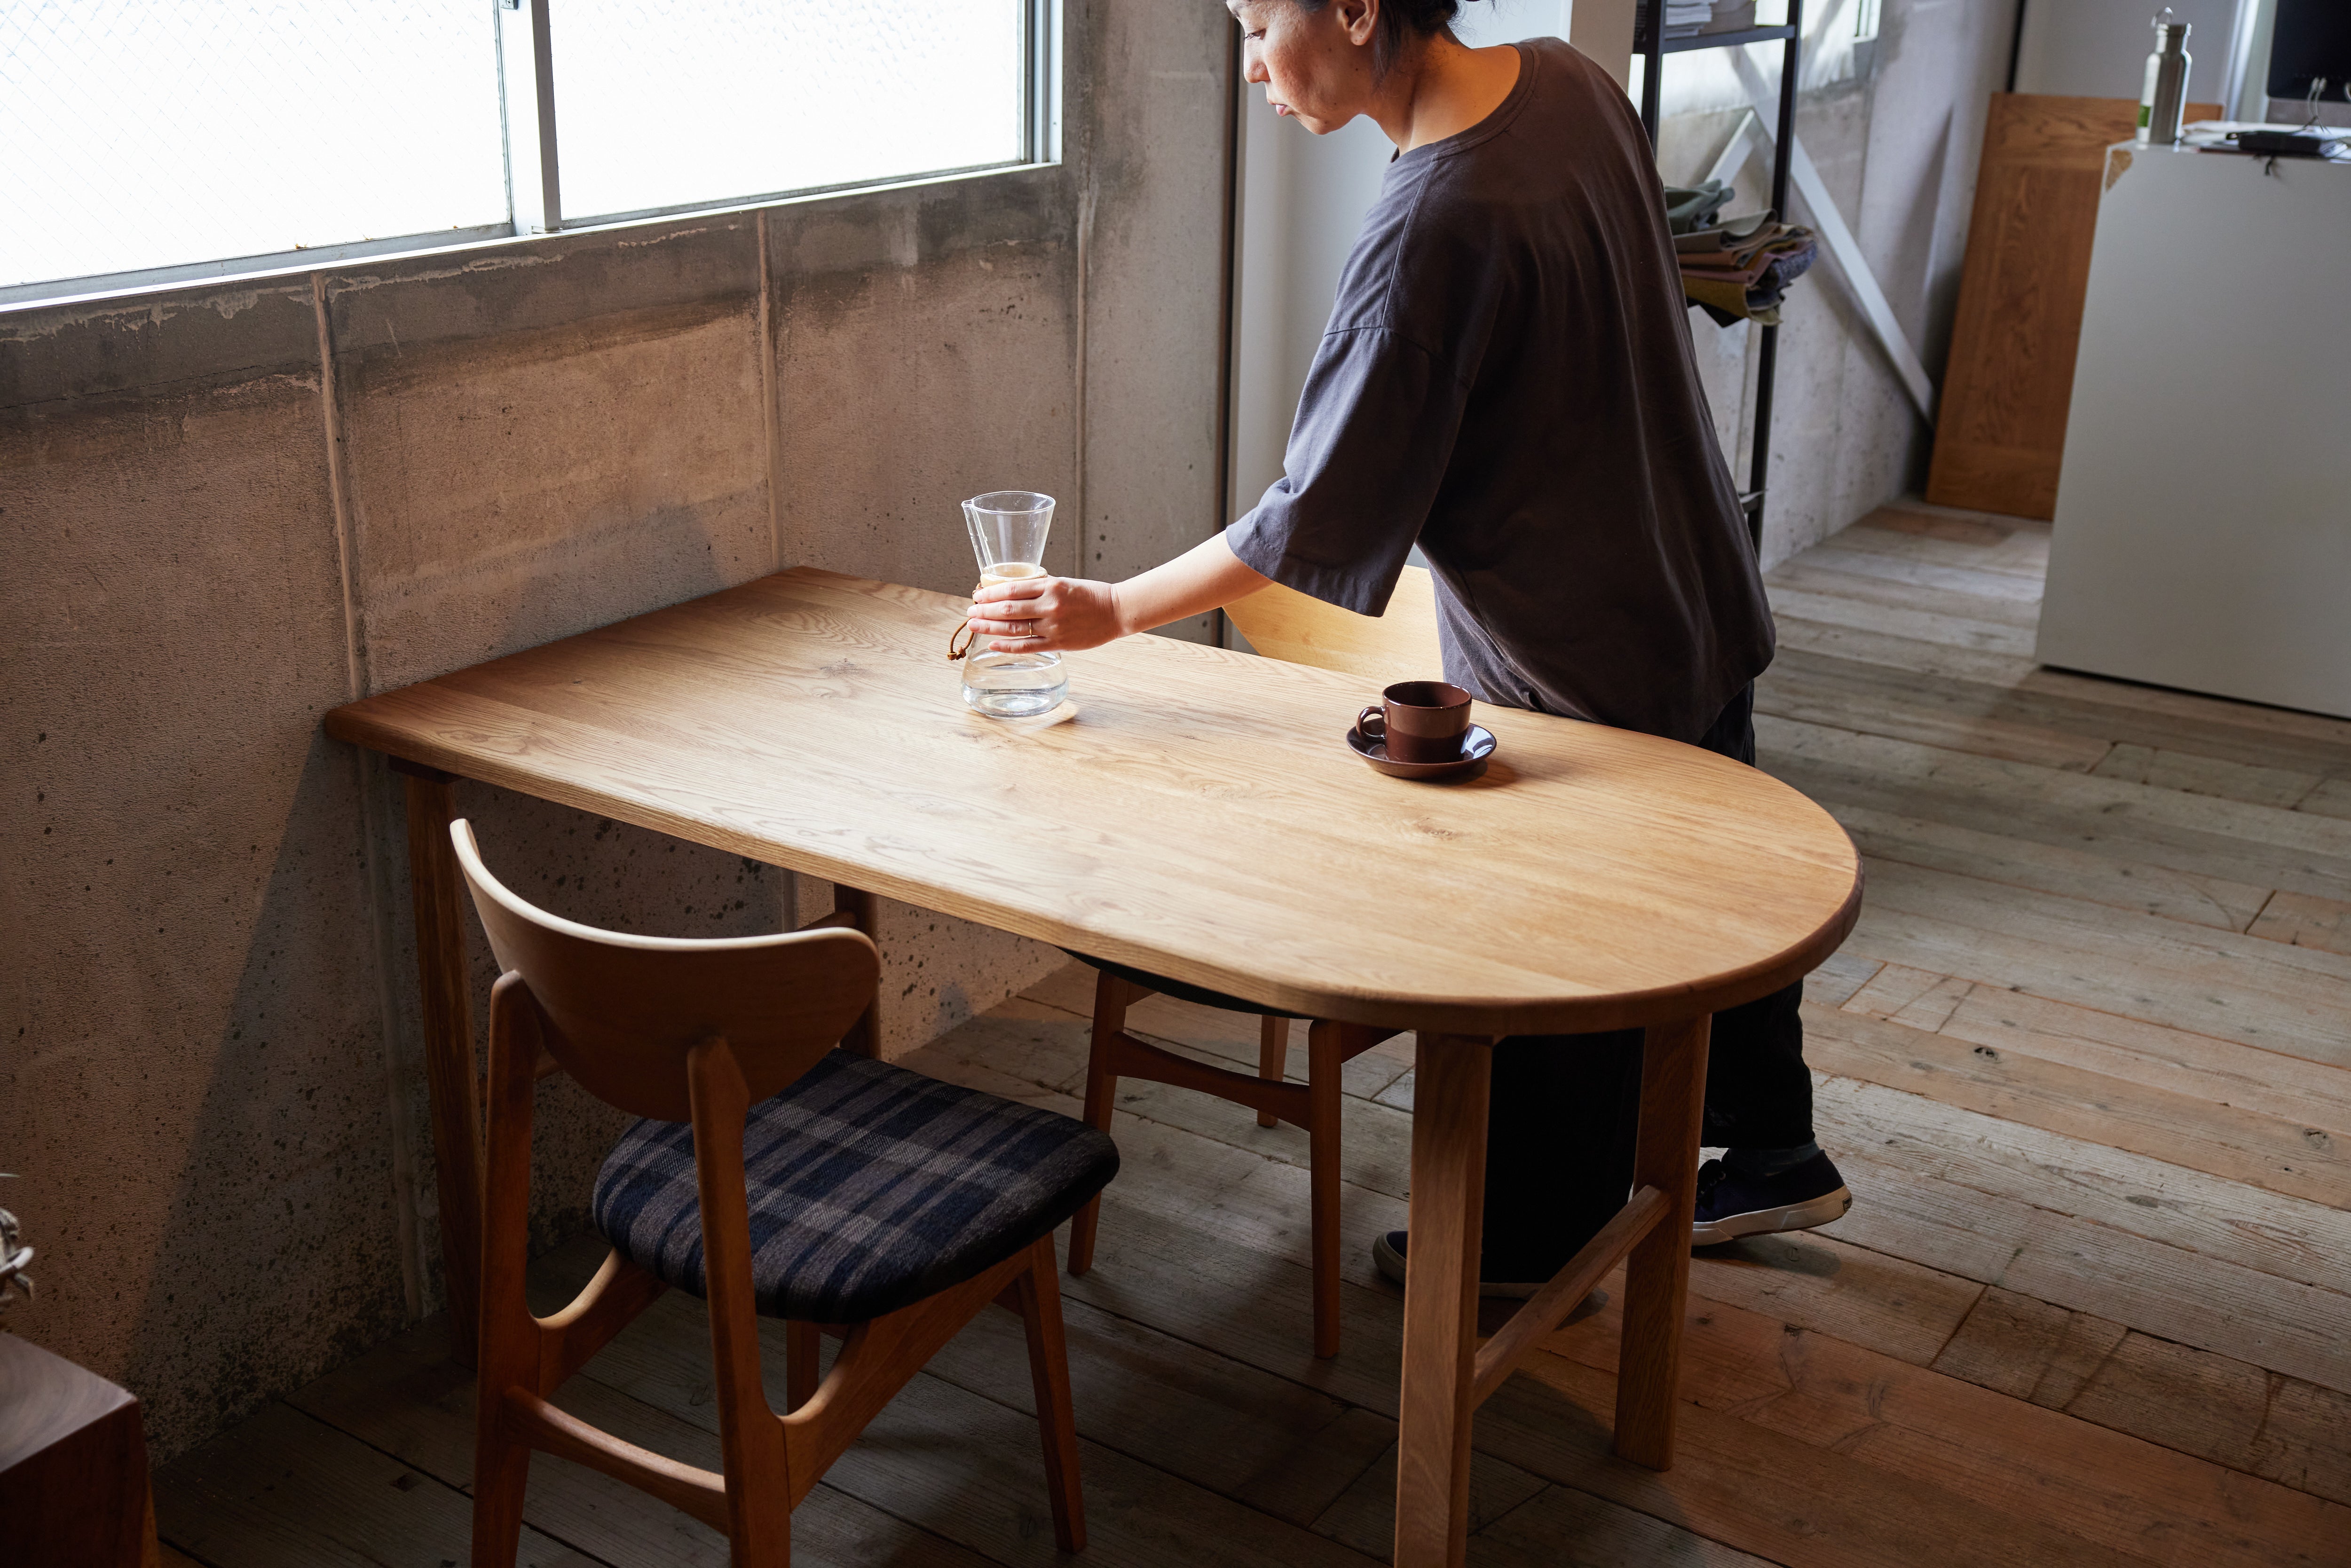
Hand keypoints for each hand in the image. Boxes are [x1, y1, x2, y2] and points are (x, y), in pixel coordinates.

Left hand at [968, 574, 1125, 652]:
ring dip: (989, 626)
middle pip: (1007, 609)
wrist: (1116, 611)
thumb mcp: (1064, 583)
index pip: (1011, 589)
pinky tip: (993, 643)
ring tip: (974, 625)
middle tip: (970, 611)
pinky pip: (1026, 646)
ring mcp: (1053, 626)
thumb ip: (1040, 588)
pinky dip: (1007, 645)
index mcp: (1050, 586)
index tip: (977, 595)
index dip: (990, 593)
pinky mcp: (1058, 643)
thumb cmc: (1091, 595)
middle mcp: (1049, 605)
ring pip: (1013, 628)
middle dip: (984, 610)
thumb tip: (1012, 592)